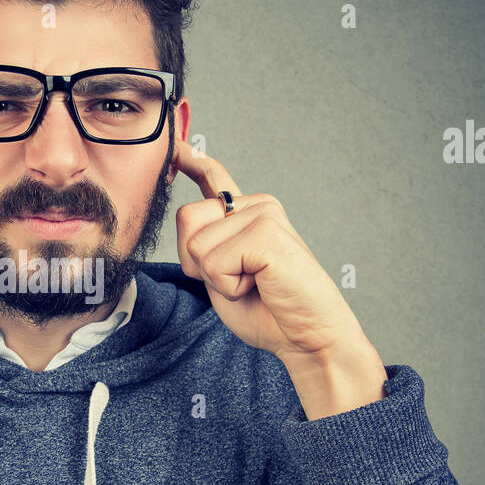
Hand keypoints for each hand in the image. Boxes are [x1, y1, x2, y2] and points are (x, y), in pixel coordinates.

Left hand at [173, 139, 386, 415]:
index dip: (190, 161)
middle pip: (186, 219)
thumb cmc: (268, 311)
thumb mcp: (223, 275)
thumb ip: (205, 245)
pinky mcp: (266, 233)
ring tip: (252, 284)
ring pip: (196, 245)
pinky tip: (259, 286)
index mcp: (247, 212)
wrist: (308, 338)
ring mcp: (264, 214)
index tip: (176, 146)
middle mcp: (257, 204)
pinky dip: (228, 286)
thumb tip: (187, 219)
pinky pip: (213, 261)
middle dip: (197, 262)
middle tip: (238, 282)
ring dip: (215, 278)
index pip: (213, 176)